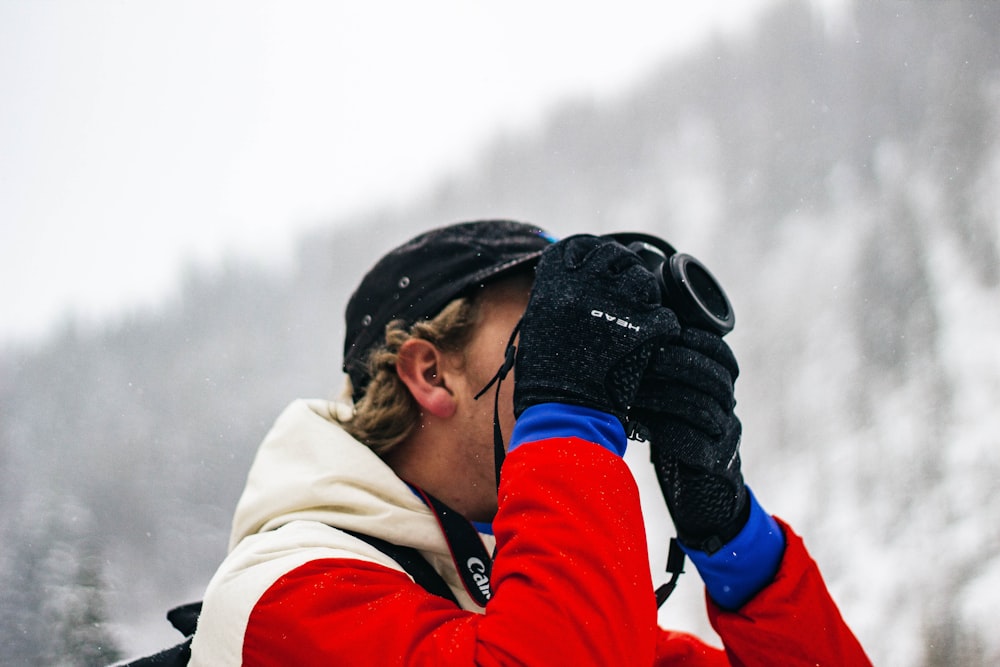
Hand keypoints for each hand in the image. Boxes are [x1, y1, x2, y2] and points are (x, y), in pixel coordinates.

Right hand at [514, 235, 679, 422]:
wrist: (562, 408)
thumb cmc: (544, 375)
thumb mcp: (538, 325)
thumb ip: (554, 297)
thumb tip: (570, 282)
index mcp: (556, 281)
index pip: (581, 246)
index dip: (593, 253)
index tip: (599, 264)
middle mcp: (586, 284)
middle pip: (615, 256)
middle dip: (623, 268)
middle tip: (625, 289)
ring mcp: (616, 303)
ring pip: (643, 280)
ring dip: (644, 295)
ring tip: (639, 316)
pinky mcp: (642, 327)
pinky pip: (664, 316)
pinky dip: (662, 327)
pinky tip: (652, 340)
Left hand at [632, 328, 747, 552]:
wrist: (702, 500)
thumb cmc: (679, 442)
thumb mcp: (673, 406)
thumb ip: (663, 378)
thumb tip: (623, 341)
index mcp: (721, 391)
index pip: (723, 357)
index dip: (703, 341)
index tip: (676, 330)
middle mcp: (728, 411)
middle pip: (716, 379)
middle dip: (682, 363)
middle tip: (651, 356)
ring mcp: (726, 439)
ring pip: (704, 408)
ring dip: (667, 396)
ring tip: (635, 391)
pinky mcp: (717, 466)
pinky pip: (697, 445)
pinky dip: (666, 432)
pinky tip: (639, 425)